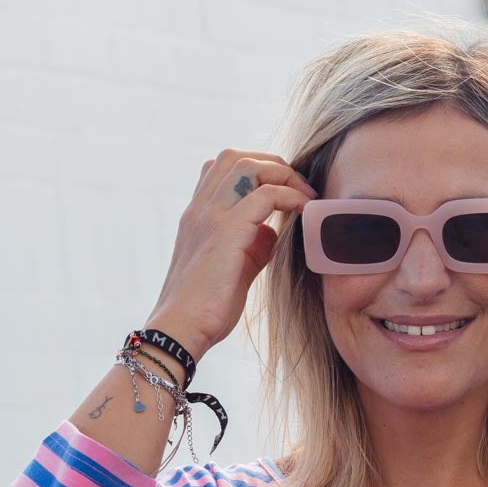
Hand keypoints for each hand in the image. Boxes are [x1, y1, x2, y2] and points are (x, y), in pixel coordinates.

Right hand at [147, 149, 317, 359]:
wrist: (182, 330)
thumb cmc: (206, 308)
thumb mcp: (234, 268)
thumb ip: (251, 245)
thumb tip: (272, 231)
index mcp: (197, 215)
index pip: (221, 168)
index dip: (256, 168)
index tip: (284, 188)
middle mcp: (200, 208)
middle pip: (234, 156)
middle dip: (272, 163)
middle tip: (299, 186)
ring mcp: (210, 216)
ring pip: (247, 165)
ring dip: (283, 174)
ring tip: (305, 195)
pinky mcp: (226, 232)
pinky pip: (265, 196)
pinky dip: (290, 196)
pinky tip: (304, 210)